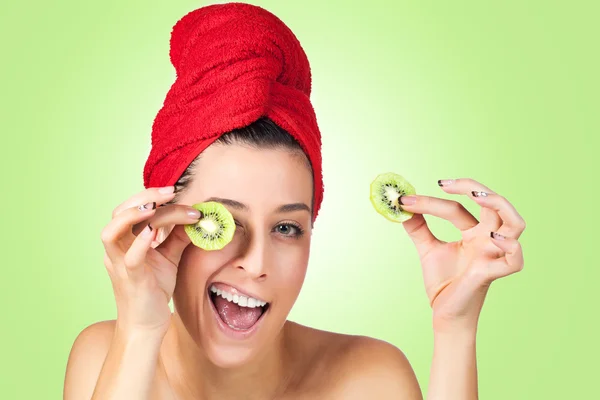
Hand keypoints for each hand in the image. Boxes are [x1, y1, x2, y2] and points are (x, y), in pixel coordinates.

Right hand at [100, 187, 201, 335]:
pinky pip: (130, 258)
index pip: (132, 210)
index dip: (153, 197)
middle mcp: (117, 250)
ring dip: (132, 215)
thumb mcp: (168, 257)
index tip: (177, 192)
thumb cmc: (154, 289)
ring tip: (155, 206)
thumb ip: (178, 236)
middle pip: (117, 213)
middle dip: (143, 197)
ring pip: (111, 233)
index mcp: (124, 241)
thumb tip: (196, 215)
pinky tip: (153, 232)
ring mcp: (121, 265)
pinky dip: (140, 243)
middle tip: (170, 191)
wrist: (147, 325)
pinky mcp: (131, 280)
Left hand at [399, 178, 525, 332]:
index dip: (432, 201)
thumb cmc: (443, 283)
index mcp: (474, 233)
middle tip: (443, 184)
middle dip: (473, 187)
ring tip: (476, 196)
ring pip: (516, 223)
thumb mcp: (427, 249)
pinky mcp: (493, 273)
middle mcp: (488, 239)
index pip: (459, 208)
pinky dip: (509, 245)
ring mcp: (494, 255)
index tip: (406, 199)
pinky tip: (491, 237)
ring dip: (499, 204)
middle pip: (496, 204)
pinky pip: (515, 259)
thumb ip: (418, 228)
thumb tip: (402, 206)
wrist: (444, 314)